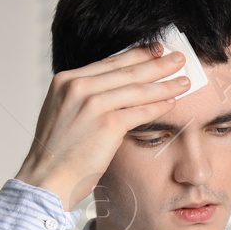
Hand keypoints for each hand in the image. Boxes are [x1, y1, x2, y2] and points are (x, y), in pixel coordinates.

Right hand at [16, 42, 189, 209]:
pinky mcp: (107, 124)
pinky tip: (172, 103)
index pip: (108, 62)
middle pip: (126, 70)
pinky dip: (158, 107)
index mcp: (66, 80)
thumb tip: (111, 90)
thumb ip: (82, 98)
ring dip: (165, 84)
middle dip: (156, 63)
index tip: (155, 50)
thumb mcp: (63, 113)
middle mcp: (78, 87)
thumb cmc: (56, 153)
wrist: (46, 178)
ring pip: (137, 89)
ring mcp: (92, 104)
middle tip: (179, 58)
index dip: (136, 55)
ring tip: (184, 81)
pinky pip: (140, 111)